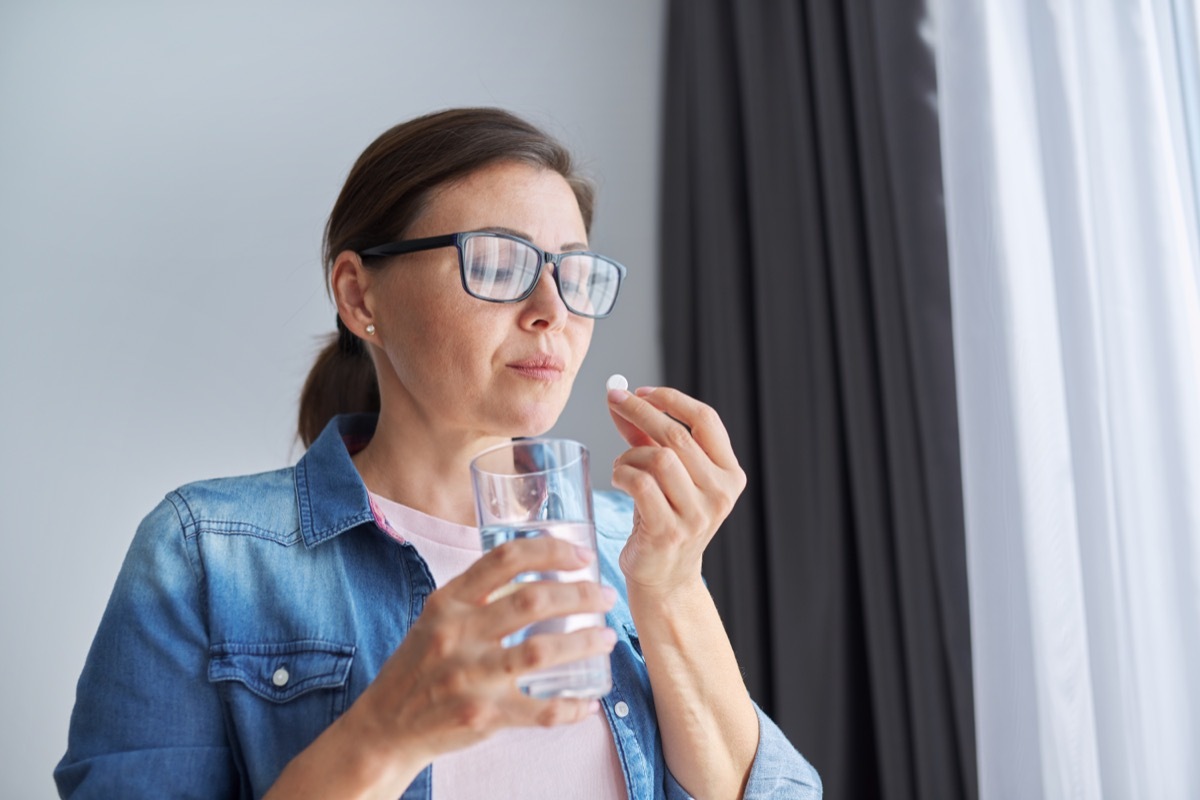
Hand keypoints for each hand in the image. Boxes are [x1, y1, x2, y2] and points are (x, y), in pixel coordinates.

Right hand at [342, 536, 616, 768]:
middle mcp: (457, 634)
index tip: (583, 556)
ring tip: (607, 638)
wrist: (386, 725)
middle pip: (533, 601)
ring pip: (542, 651)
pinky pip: (539, 711)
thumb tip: (538, 568)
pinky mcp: (481, 715)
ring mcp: (469, 676)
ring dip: (584, 642)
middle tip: (605, 597)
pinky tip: (589, 701)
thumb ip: (478, 595)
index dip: (551, 550)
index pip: (505, 559)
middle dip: (581, 595)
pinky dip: (571, 706)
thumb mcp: (437, 618)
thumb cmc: (421, 666)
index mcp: (448, 602)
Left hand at [607, 386, 746, 595]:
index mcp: (729, 474)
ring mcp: (697, 515)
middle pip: (677, 435)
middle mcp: (720, 493)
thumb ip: (646, 436)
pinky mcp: (669, 531)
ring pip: (658, 458)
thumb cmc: (664, 518)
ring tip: (622, 465)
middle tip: (615, 399)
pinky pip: (640, 484)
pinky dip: (623, 474)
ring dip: (630, 454)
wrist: (665, 577)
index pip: (706, 420)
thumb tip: (620, 397)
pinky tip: (619, 479)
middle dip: (640, 411)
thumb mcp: (666, 474)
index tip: (641, 390)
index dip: (672, 399)